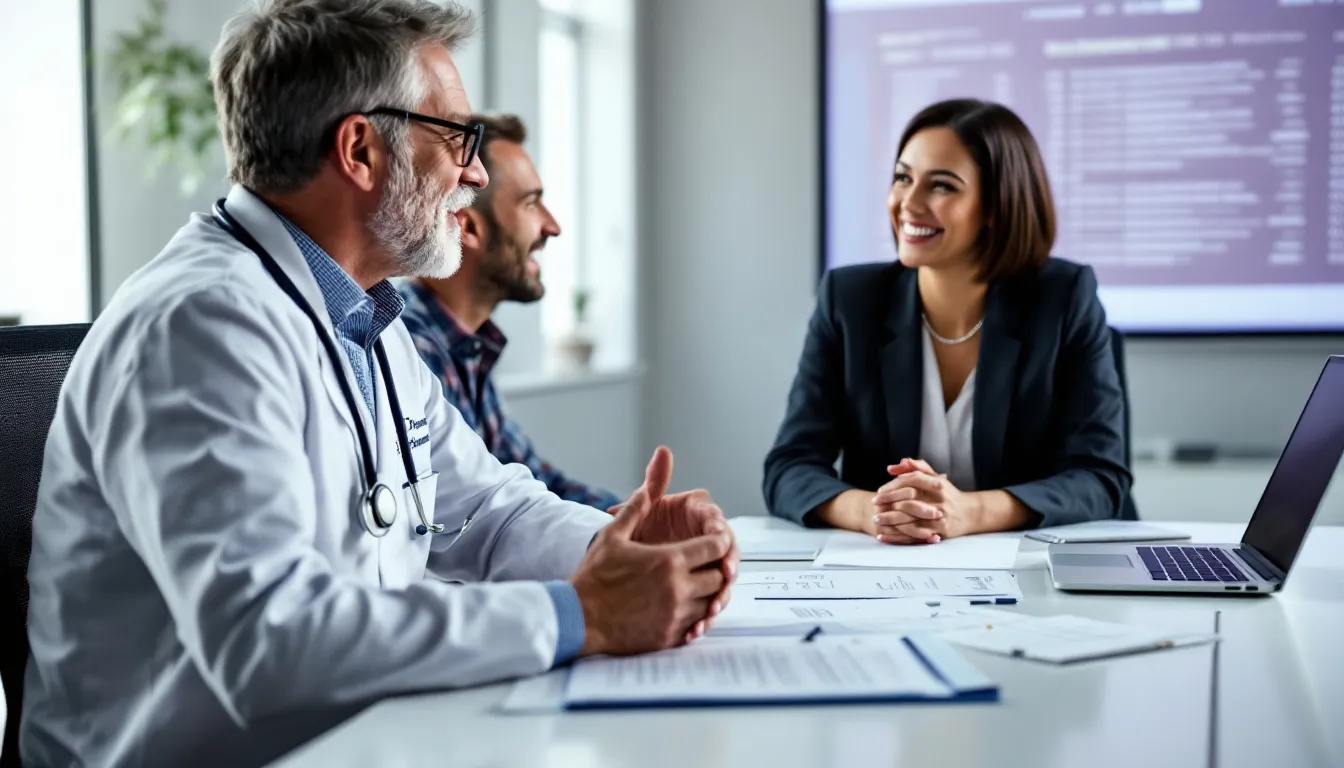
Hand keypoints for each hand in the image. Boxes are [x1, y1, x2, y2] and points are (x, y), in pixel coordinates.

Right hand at [570, 449, 734, 655]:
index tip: (716, 540)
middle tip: (707, 565)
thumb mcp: (612, 536)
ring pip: (711, 604)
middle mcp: (678, 589)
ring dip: (708, 594)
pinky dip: (696, 617)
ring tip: (696, 586)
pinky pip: (696, 626)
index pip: (715, 547)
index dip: (719, 542)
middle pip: (719, 577)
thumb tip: (644, 489)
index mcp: (669, 560)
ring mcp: (675, 616)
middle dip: (717, 569)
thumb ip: (634, 509)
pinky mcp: (669, 637)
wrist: (578, 618)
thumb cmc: (594, 577)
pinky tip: (684, 609)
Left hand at [870, 459, 977, 543]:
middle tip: (874, 505)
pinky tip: (886, 536)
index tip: (879, 491)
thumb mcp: (935, 478)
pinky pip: (916, 534)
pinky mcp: (940, 530)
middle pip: (909, 500)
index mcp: (936, 484)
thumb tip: (895, 464)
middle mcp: (939, 499)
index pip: (911, 481)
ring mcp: (940, 515)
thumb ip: (917, 467)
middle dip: (889, 503)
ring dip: (891, 521)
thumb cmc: (948, 494)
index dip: (893, 485)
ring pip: (911, 519)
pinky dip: (899, 536)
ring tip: (877, 521)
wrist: (971, 513)